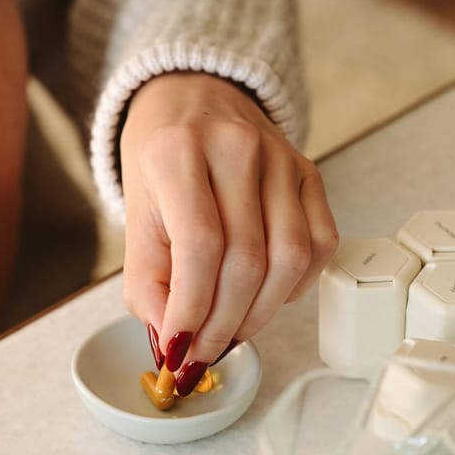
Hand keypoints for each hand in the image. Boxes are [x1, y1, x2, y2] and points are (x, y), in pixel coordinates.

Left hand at [119, 71, 337, 393]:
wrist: (192, 99)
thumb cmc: (160, 159)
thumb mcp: (135, 214)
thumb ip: (147, 281)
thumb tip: (173, 343)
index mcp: (178, 152)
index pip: (200, 246)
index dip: (192, 310)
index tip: (179, 350)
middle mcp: (236, 147)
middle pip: (246, 261)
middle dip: (223, 325)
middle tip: (202, 355)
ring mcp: (281, 158)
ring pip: (288, 259)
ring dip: (259, 314)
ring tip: (230, 332)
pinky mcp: (309, 172)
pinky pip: (318, 244)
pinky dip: (295, 286)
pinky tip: (265, 295)